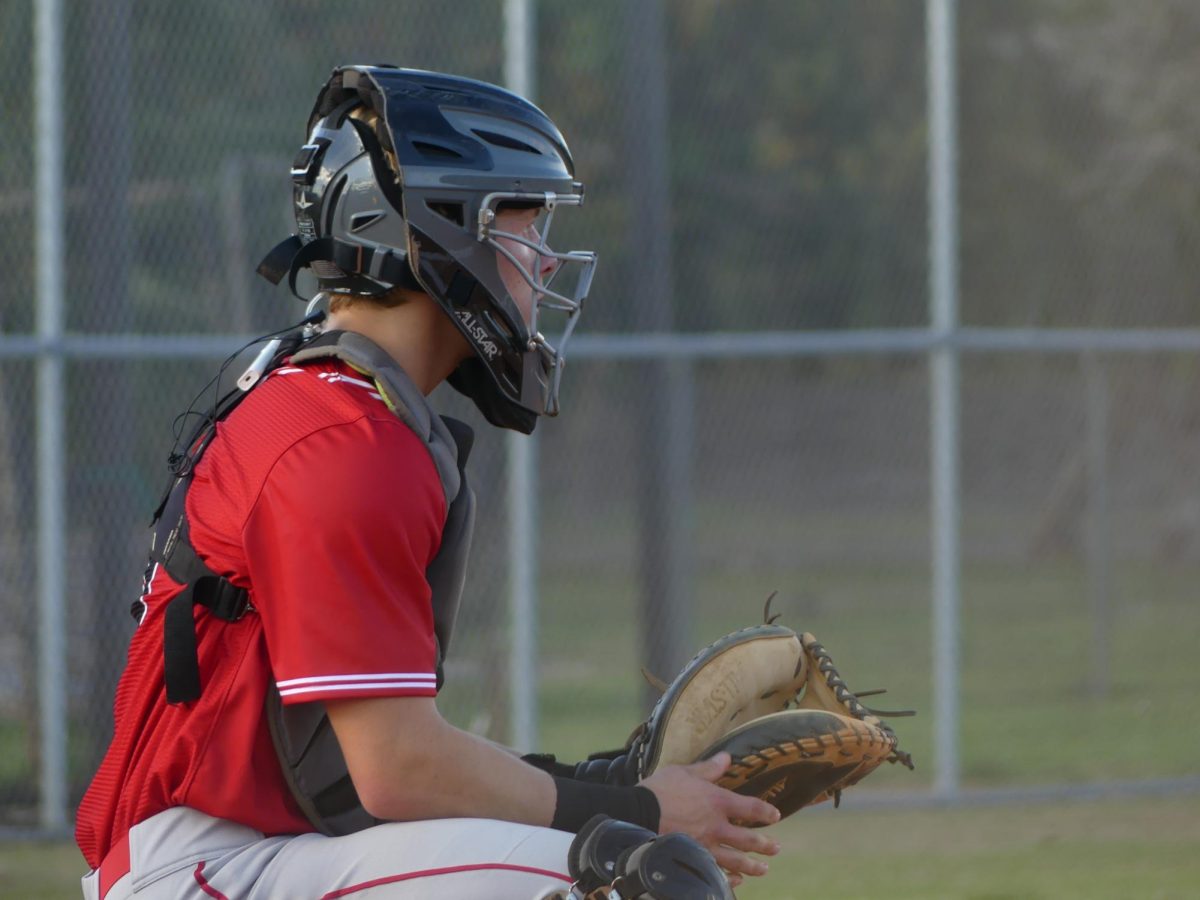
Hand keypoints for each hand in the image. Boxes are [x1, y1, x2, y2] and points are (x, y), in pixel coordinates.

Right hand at [641, 752, 780, 880]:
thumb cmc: (660, 789)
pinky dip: (728, 878)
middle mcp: (716, 826)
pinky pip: (716, 873)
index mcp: (717, 801)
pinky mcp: (693, 859)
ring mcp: (705, 846)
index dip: (766, 812)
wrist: (637, 812)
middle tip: (775, 848)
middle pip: (748, 839)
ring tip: (763, 869)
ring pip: (736, 861)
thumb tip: (727, 757)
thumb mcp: (685, 771)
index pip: (751, 808)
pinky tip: (736, 880)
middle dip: (764, 845)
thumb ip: (709, 768)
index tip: (776, 816)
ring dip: (752, 866)